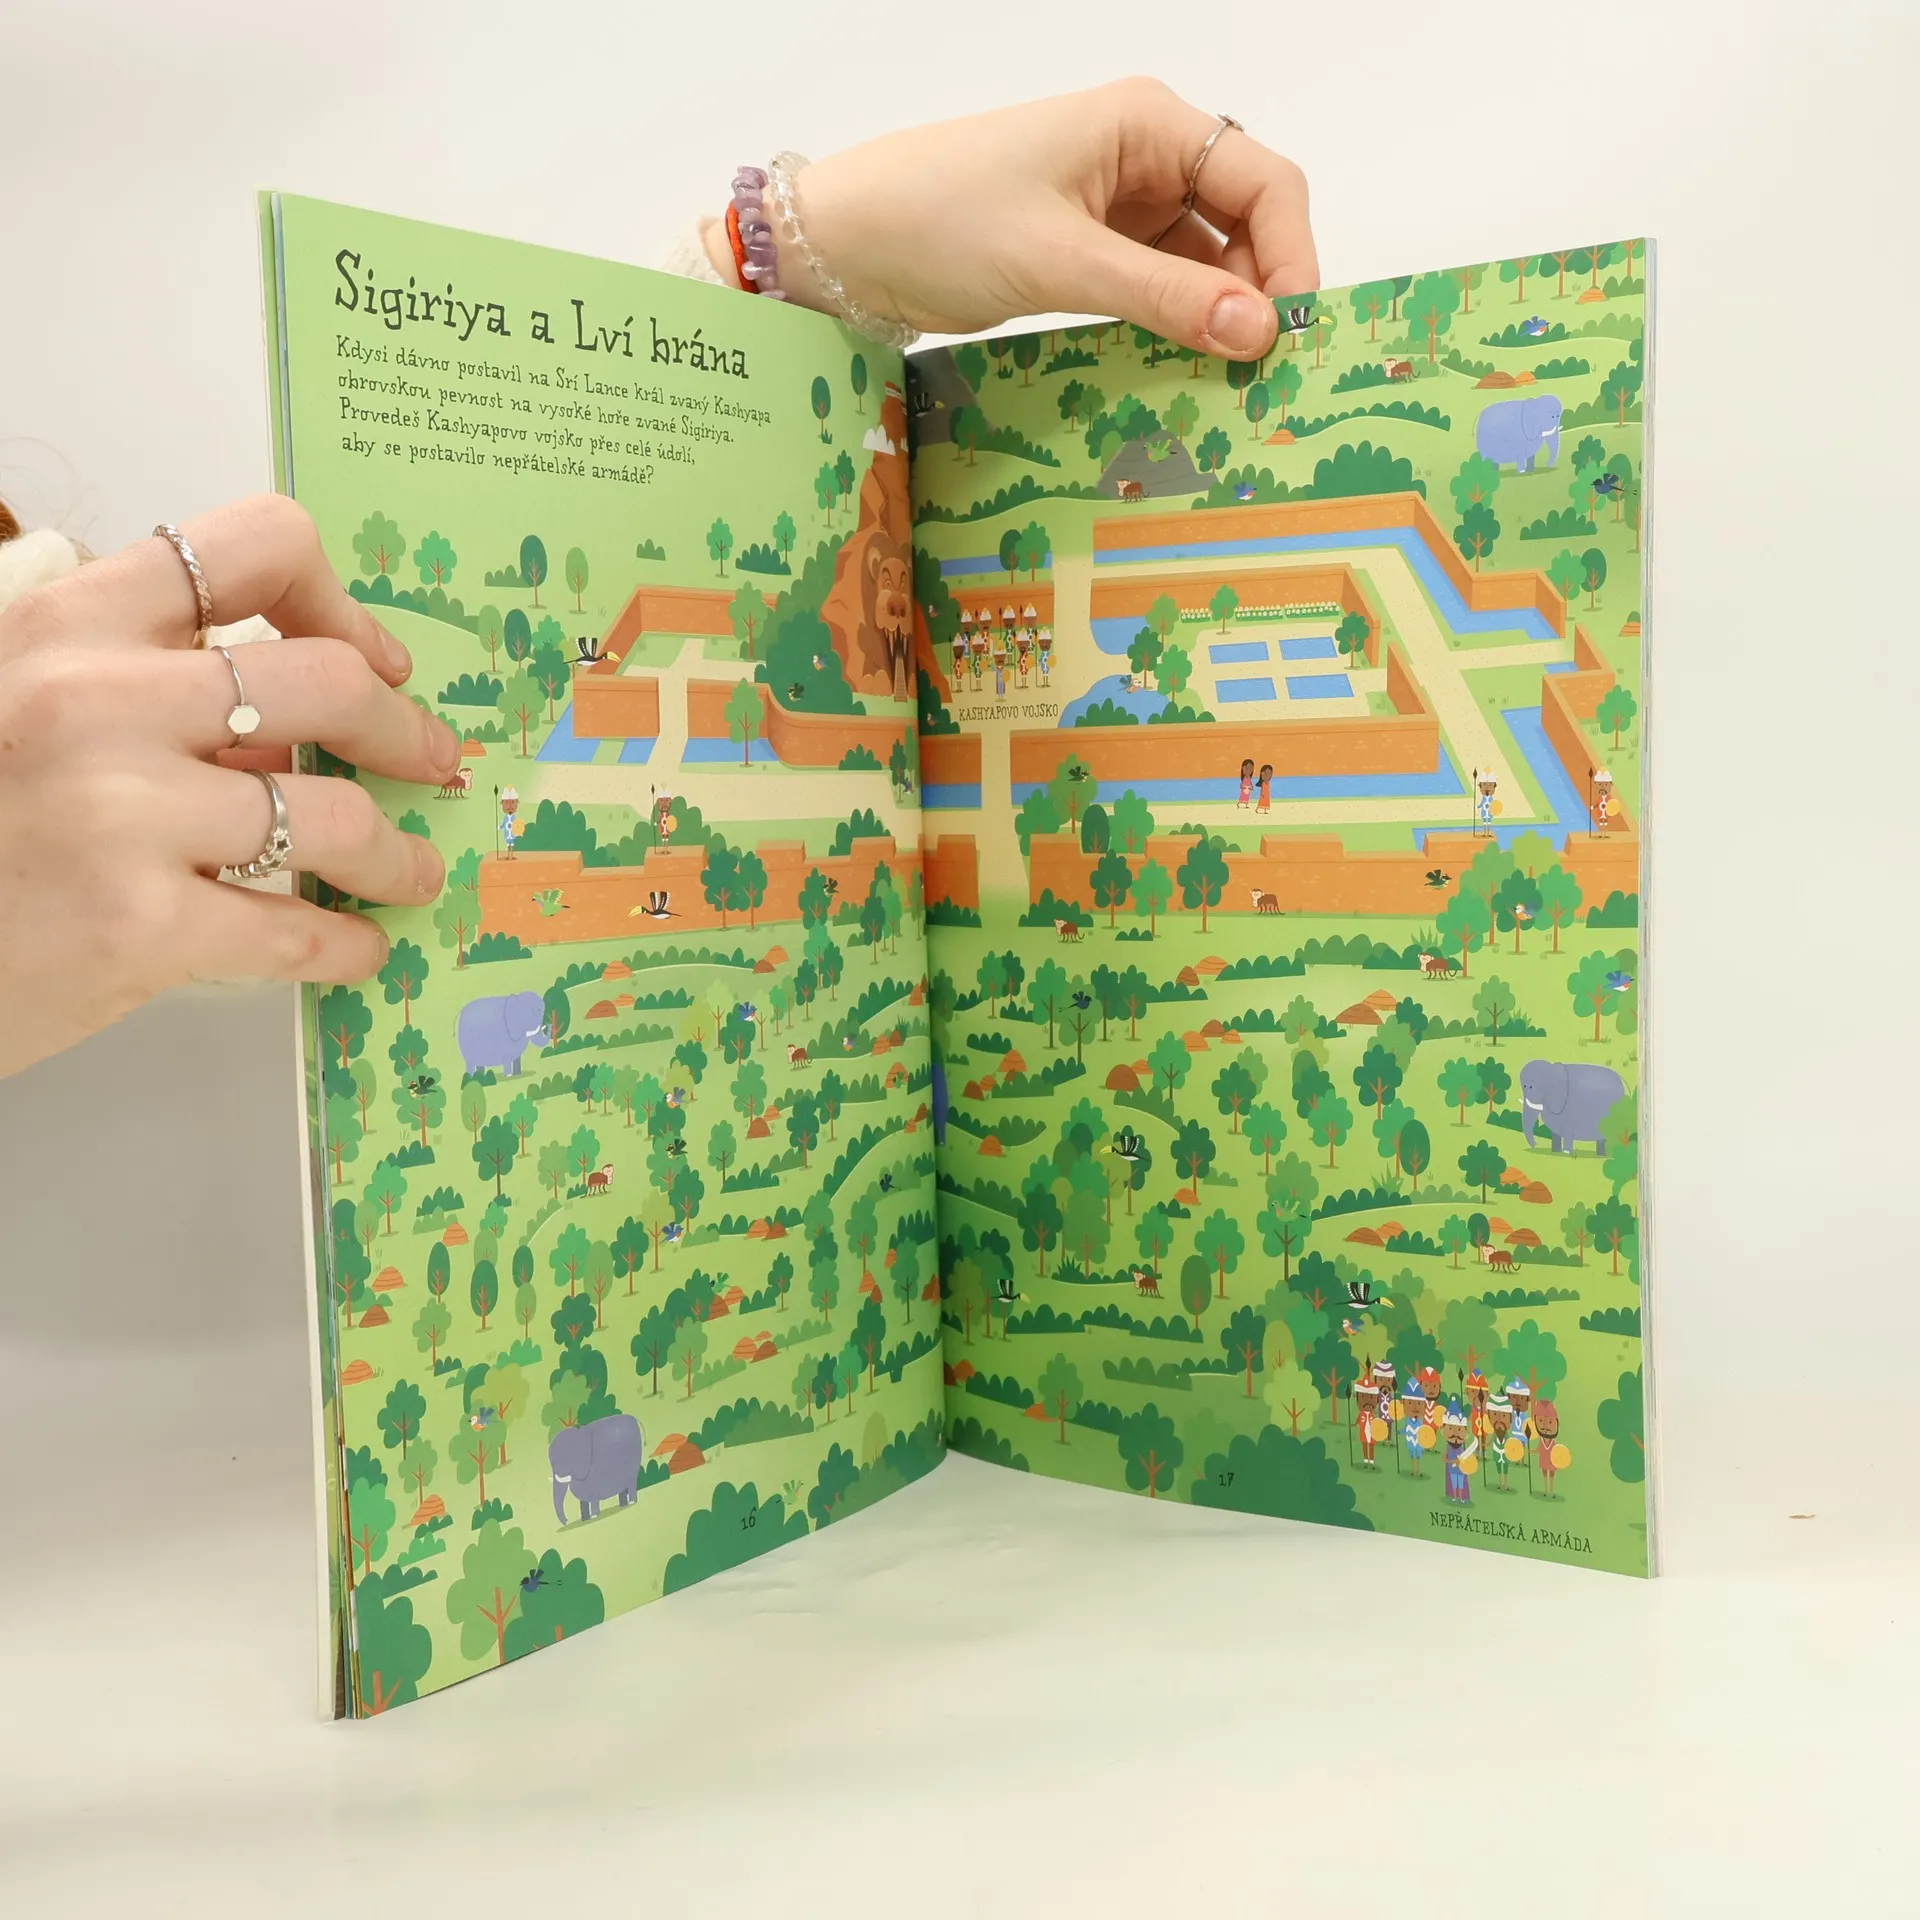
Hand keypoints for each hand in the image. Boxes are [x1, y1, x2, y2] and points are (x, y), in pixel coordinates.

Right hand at [0, 496, 464, 1077]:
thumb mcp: (33, 707)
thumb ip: (158, 694)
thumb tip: (303, 721)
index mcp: (73, 623)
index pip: (254, 544)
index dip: (342, 601)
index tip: (375, 658)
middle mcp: (97, 699)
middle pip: (329, 681)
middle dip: (406, 731)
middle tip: (429, 765)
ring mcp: (117, 813)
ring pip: (334, 814)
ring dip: (395, 854)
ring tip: (406, 873)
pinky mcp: (134, 926)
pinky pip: (293, 930)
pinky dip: (344, 945)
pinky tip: (356, 947)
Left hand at [712, 79, 1317, 358]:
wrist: (844, 243)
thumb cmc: (938, 218)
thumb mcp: (1059, 261)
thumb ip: (1164, 296)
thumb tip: (1259, 331)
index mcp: (1146, 123)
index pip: (1262, 181)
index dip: (1290, 255)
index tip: (1289, 333)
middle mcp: (1143, 157)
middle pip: (1243, 225)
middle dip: (1258, 294)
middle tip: (1265, 376)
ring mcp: (1118, 208)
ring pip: (1203, 266)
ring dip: (1218, 320)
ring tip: (1227, 387)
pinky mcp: (1090, 254)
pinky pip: (1159, 291)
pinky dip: (1175, 330)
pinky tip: (1182, 373)